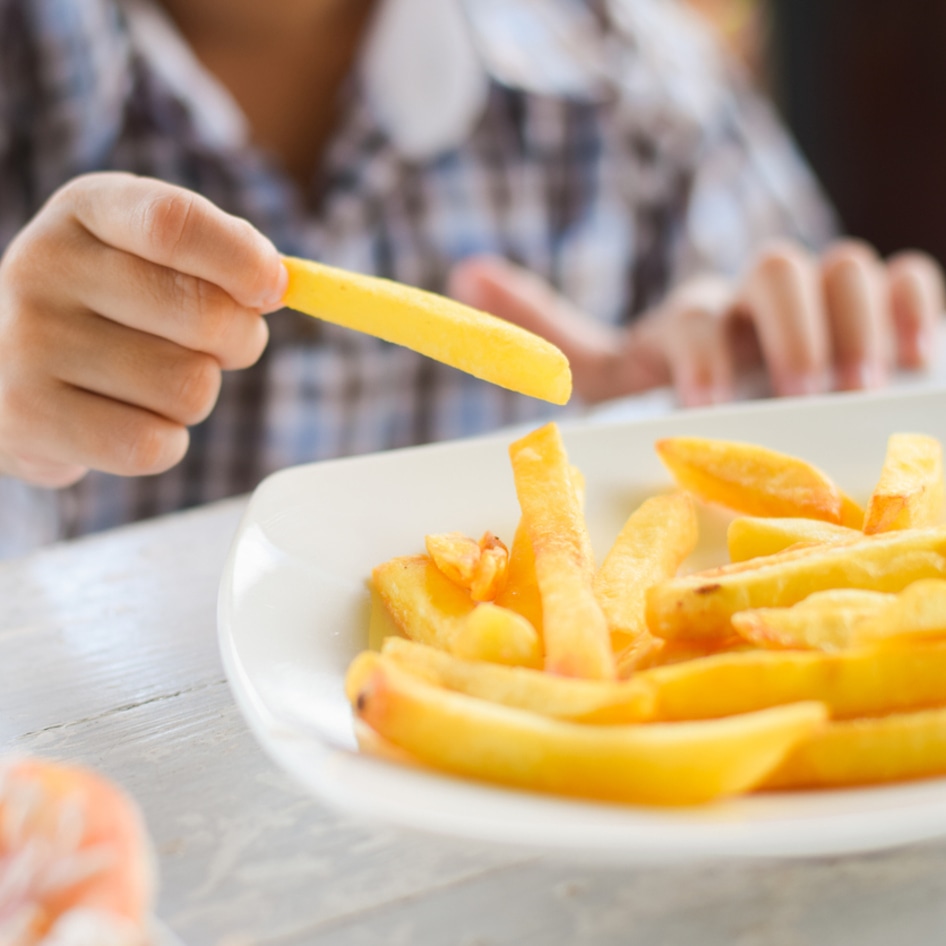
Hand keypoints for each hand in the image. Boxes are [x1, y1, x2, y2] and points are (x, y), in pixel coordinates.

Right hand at [0, 172, 286, 486]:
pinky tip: (127, 420)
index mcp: (86, 210)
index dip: (243, 261)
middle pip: (204, 315)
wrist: (8, 366)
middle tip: (218, 346)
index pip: (174, 224)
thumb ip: (221, 255)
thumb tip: (278, 284)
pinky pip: (151, 446)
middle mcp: (43, 266)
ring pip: (189, 388)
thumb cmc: (112, 306)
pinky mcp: (25, 418)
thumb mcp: (153, 253)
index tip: (274, 289)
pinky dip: (164, 443)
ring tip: (152, 382)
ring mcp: (26, 343)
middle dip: (239, 341)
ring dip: (196, 397)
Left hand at [448, 241, 943, 406]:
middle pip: (779, 267)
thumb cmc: (688, 387)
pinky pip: (909, 278)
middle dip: (789, 330)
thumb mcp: (619, 369)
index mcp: (695, 317)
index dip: (700, 354)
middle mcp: (756, 297)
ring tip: (855, 391)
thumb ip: (552, 332)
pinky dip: (915, 310)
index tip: (707, 408)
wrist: (762, 390)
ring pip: (846, 266)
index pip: (693, 313)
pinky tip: (912, 363)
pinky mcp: (882, 304)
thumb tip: (461, 272)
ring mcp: (821, 297)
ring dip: (853, 326)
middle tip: (803, 394)